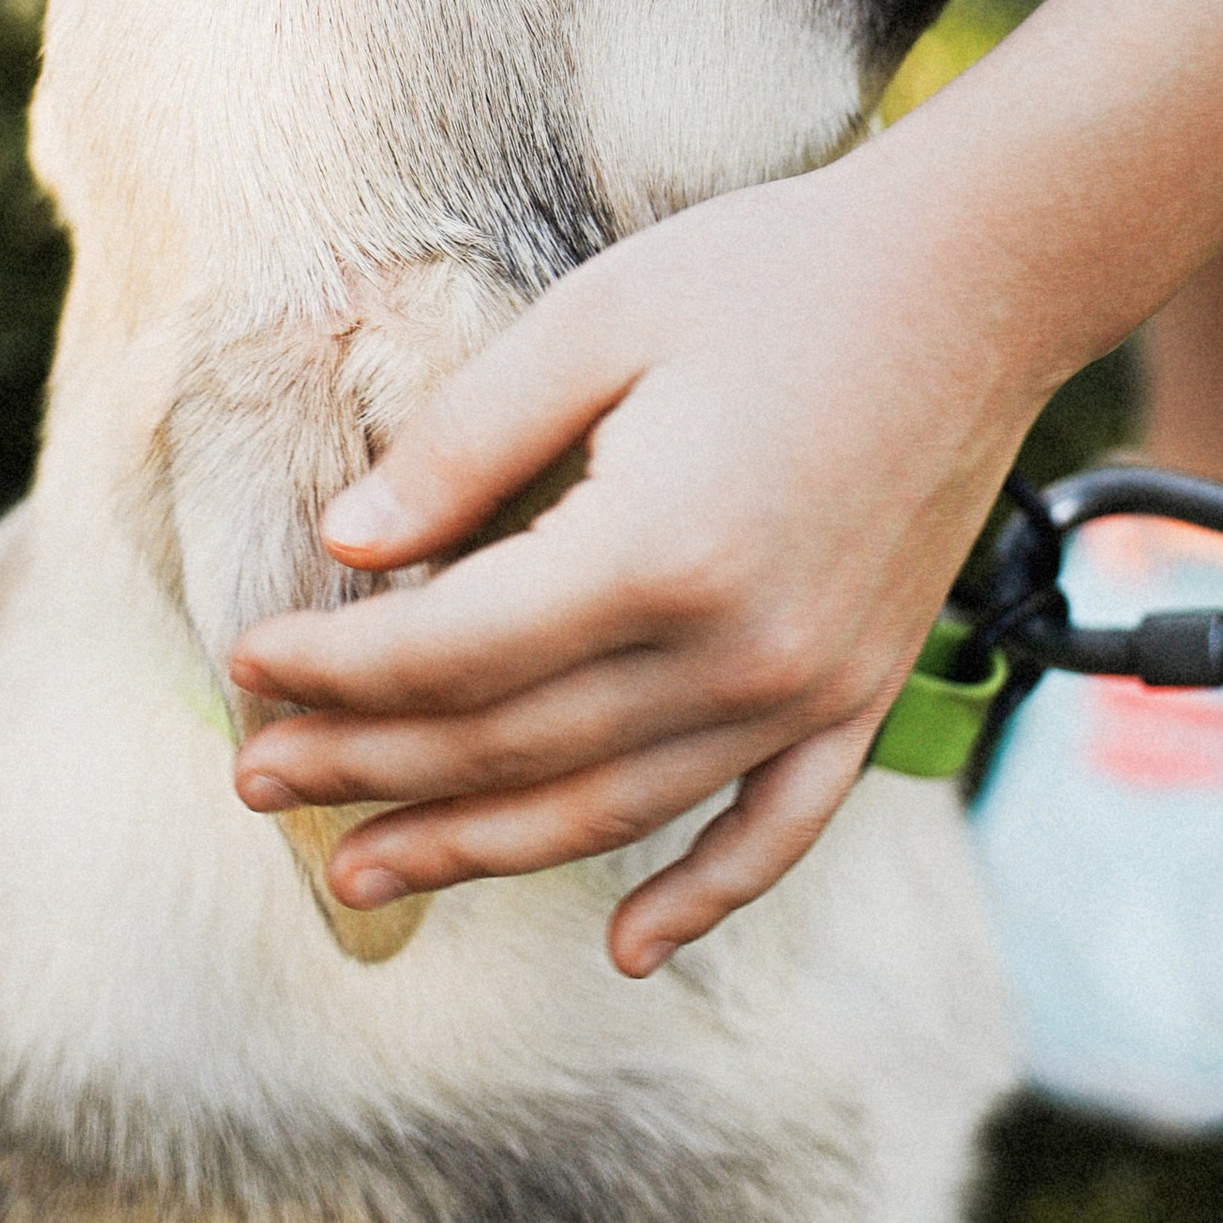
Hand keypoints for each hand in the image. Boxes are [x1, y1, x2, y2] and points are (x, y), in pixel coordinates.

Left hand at [223, 159, 1037, 975]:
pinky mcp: (864, 690)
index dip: (336, 666)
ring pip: (613, 807)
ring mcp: (811, 684)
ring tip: (362, 866)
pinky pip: (774, 828)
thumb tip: (349, 546)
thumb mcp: (597, 318)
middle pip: (513, 744)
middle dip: (369, 764)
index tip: (247, 663)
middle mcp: (737, 648)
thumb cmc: (774, 271)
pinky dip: (704, 897)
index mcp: (659, 547)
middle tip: (258, 777)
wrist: (975, 276)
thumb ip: (467, 442)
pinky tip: (631, 951)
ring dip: (478, 847)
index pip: (453, 648)